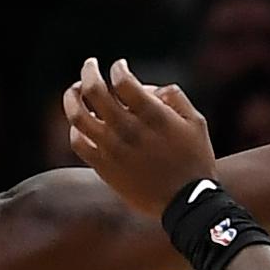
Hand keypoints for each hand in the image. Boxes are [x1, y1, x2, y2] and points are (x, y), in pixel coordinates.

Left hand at [63, 60, 219, 219]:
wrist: (186, 203)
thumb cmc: (195, 160)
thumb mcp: (196, 121)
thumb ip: (175, 97)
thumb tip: (151, 88)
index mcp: (152, 115)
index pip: (122, 80)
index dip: (118, 68)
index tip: (120, 66)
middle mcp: (128, 129)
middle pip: (94, 91)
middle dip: (89, 71)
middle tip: (90, 65)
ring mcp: (112, 149)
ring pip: (78, 115)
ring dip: (72, 97)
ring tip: (75, 90)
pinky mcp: (103, 167)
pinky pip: (78, 142)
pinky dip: (76, 128)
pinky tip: (81, 123)